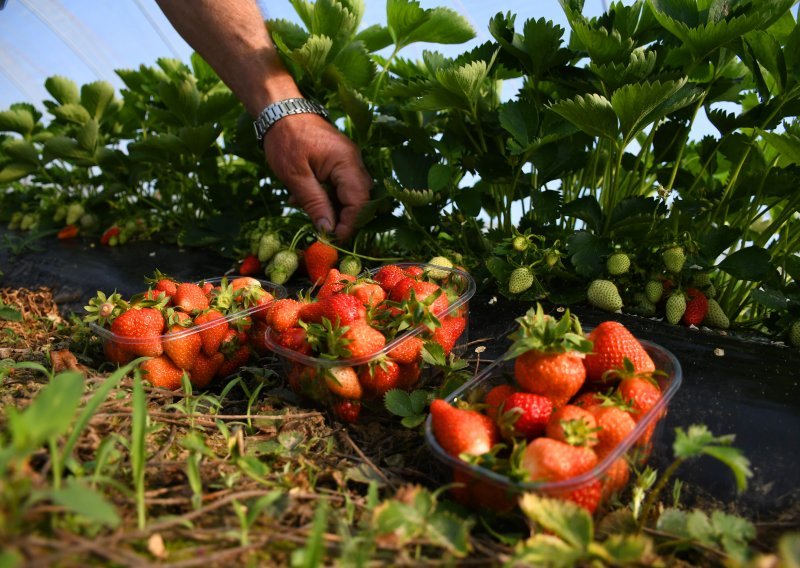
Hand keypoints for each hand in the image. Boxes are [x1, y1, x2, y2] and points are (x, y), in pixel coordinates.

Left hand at [263, 113, 372, 240]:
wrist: (280, 110)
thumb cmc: (285, 140)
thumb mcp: (295, 176)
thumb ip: (315, 203)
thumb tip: (328, 229)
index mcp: (346, 162)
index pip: (359, 201)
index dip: (350, 223)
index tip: (334, 238)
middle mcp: (354, 161)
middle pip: (361, 199)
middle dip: (345, 219)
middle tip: (325, 232)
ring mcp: (349, 160)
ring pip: (352, 194)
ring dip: (336, 209)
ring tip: (312, 214)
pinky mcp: (341, 161)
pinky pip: (342, 185)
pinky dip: (329, 197)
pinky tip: (308, 199)